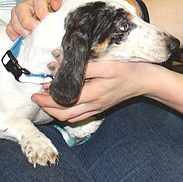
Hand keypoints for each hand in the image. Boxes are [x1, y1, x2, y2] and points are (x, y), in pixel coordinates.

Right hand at [7, 0, 79, 38]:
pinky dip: (12, 32)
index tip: (44, 18)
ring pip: (15, 15)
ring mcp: (28, 10)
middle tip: (34, 29)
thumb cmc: (73, 8)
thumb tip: (55, 5)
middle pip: (22, 7)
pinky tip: (17, 38)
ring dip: (19, 27)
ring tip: (28, 35)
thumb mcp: (74, 3)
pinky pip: (12, 24)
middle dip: (27, 20)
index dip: (40, 8)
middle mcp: (36, 1)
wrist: (74, 13)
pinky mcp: (23, 21)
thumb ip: (67, 3)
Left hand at [32, 60, 161, 122]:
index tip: (37, 90)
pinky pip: (80, 115)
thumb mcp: (107, 64)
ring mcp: (98, 108)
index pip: (64, 100)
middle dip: (47, 107)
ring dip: (56, 110)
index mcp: (94, 94)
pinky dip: (67, 112)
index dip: (48, 97)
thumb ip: (85, 67)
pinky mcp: (101, 107)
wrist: (146, 80)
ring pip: (71, 117)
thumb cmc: (128, 69)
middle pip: (64, 114)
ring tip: (46, 99)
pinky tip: (63, 103)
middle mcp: (94, 105)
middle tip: (36, 97)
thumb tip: (62, 65)